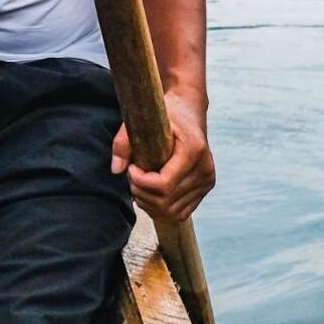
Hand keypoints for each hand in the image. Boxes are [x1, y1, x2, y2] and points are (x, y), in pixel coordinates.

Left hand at [111, 89, 213, 221]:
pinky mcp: (205, 188)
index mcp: (194, 150)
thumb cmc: (166, 113)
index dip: (140, 182)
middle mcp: (205, 168)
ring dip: (149, 204)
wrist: (189, 109)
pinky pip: (180, 213)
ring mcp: (207, 181)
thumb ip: (124, 141)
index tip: (131, 168)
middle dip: (141, 193)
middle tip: (132, 176)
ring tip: (140, 184)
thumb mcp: (143, 119)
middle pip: (166, 201)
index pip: (164, 184)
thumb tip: (116, 170)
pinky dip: (161, 209)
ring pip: (172, 212)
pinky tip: (151, 193)